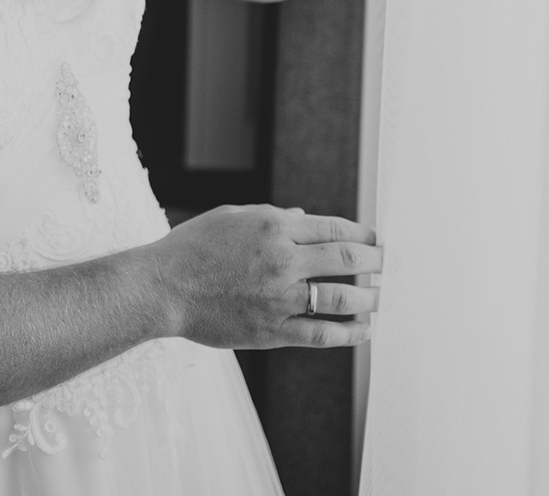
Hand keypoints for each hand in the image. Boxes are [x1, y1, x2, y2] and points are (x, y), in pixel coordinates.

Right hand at [150, 204, 381, 348]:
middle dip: (375, 261)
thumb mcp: (229, 217)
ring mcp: (280, 298)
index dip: (362, 234)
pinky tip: (363, 331)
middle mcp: (283, 260)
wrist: (162, 288)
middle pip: (347, 259)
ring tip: (379, 298)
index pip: (334, 228)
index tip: (375, 239)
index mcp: (273, 227)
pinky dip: (350, 334)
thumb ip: (270, 214)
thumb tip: (305, 218)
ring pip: (342, 298)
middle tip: (386, 264)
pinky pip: (322, 334)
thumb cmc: (190, 248)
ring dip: (369, 298)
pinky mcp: (273, 331)